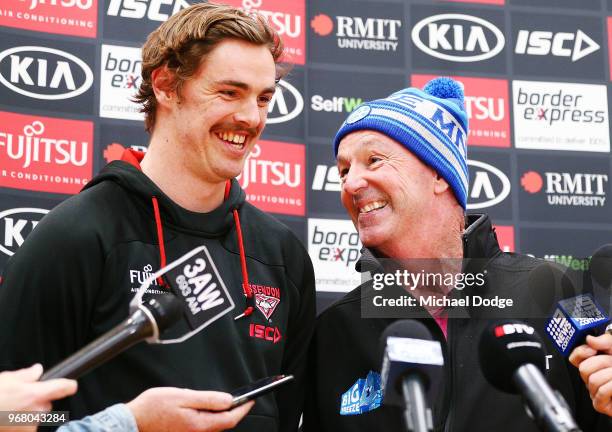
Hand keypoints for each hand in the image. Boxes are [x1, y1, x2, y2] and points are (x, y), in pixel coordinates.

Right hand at [0, 364, 76, 431]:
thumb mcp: (8, 378)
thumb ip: (27, 374)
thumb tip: (37, 370)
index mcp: (35, 394)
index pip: (63, 387)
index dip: (69, 385)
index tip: (72, 385)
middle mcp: (36, 410)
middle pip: (48, 402)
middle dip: (39, 399)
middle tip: (21, 396)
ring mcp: (30, 425)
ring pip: (37, 415)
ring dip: (29, 411)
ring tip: (11, 407)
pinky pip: (28, 425)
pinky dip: (22, 422)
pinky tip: (9, 416)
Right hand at [126, 387, 253, 431]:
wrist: (132, 423)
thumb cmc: (153, 408)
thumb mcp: (183, 396)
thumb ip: (207, 399)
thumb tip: (228, 400)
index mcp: (199, 425)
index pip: (230, 419)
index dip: (243, 408)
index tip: (251, 399)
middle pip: (223, 424)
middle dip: (233, 411)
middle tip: (241, 398)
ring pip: (213, 426)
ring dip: (221, 415)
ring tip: (221, 401)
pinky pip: (203, 428)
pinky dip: (209, 418)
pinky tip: (203, 408)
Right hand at [569, 333, 611, 415]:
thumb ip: (605, 341)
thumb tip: (589, 339)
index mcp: (593, 364)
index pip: (575, 358)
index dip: (580, 353)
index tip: (592, 349)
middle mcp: (592, 378)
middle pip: (583, 368)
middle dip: (602, 363)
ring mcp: (595, 392)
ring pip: (593, 380)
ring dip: (611, 376)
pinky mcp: (600, 404)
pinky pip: (601, 392)